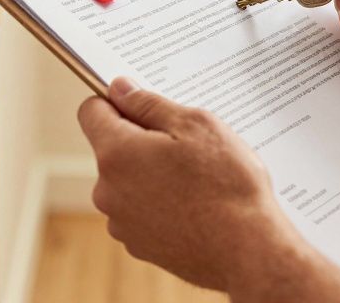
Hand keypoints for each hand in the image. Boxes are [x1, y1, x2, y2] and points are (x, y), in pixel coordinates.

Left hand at [78, 78, 339, 300]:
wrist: (249, 251)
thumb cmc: (227, 185)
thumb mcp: (196, 125)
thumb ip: (148, 103)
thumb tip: (119, 88)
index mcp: (116, 153)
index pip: (90, 112)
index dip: (115, 101)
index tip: (142, 106)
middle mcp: (107, 190)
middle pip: (111, 149)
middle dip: (140, 141)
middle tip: (185, 147)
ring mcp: (121, 222)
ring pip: (127, 181)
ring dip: (150, 174)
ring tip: (194, 181)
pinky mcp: (138, 245)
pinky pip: (140, 211)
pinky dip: (159, 204)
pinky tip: (192, 207)